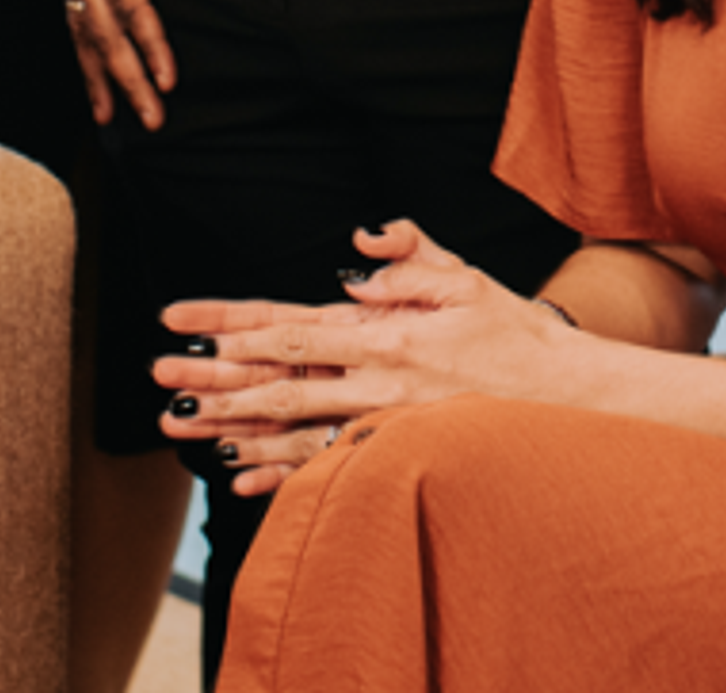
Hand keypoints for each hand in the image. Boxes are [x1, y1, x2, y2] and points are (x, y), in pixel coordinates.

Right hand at [17, 0, 210, 131]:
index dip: (148, 39)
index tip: (167, 76)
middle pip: (101, 24)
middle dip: (125, 75)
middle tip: (151, 117)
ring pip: (82, 25)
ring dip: (99, 73)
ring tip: (114, 117)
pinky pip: (74, 10)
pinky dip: (84, 47)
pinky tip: (94, 74)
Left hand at [153, 221, 582, 489]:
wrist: (565, 402)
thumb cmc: (512, 333)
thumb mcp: (464, 278)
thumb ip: (410, 256)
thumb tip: (360, 242)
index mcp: (383, 332)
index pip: (291, 325)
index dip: (233, 323)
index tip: (181, 318)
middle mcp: (374, 382)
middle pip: (277, 380)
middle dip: (214, 376)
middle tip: (160, 375)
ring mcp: (383, 426)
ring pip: (292, 428)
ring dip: (234, 426)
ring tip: (182, 425)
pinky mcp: (395, 454)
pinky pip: (328, 468)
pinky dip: (281, 475)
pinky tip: (240, 482)